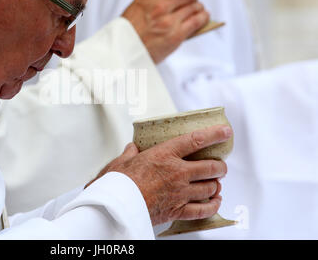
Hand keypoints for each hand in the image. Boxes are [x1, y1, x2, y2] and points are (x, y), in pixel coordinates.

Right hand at [87, 125, 230, 225]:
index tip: (225, 132)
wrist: (116, 207)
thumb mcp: (121, 161)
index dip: (214, 134)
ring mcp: (180, 192)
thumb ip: (130, 153)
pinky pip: (203, 210)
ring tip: (216, 182)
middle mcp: (177, 173)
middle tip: (220, 165)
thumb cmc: (118, 183)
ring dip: (216, 185)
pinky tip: (215, 201)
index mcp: (164, 155)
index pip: (196, 140)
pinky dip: (213, 206)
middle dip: (220, 166)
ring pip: (210, 188)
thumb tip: (132, 149)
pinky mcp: (178, 210)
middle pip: (210, 167)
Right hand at [122, 0, 209, 63]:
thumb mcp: (137, 5)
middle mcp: (160, 6)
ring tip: (195, 9)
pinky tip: (203, 16)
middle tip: (190, 0)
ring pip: (195, 6)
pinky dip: (203, 17)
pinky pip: (198, 20)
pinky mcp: (176, 35)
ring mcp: (169, 21)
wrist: (122, 51)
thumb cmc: (129, 30)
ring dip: (197, 7)